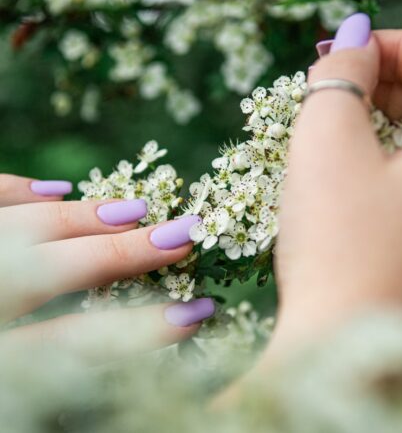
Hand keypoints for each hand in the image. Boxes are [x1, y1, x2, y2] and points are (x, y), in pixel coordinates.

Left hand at [0, 174, 213, 361]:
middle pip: (48, 270)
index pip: (68, 344)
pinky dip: (13, 190)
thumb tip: (149, 331)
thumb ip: (65, 362)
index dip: (134, 331)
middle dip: (121, 254)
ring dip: (81, 219)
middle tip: (180, 238)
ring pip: (18, 230)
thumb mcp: (14, 403)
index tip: (193, 314)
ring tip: (135, 211)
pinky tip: (55, 189)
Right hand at [268, 17, 401, 361]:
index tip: (346, 45)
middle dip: (388, 80)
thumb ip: (340, 78)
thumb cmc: (335, 242)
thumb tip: (351, 40)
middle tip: (336, 78)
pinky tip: (351, 155)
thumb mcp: (327, 143)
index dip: (397, 46)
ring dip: (385, 115)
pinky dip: (386, 153)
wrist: (338, 337)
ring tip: (338, 113)